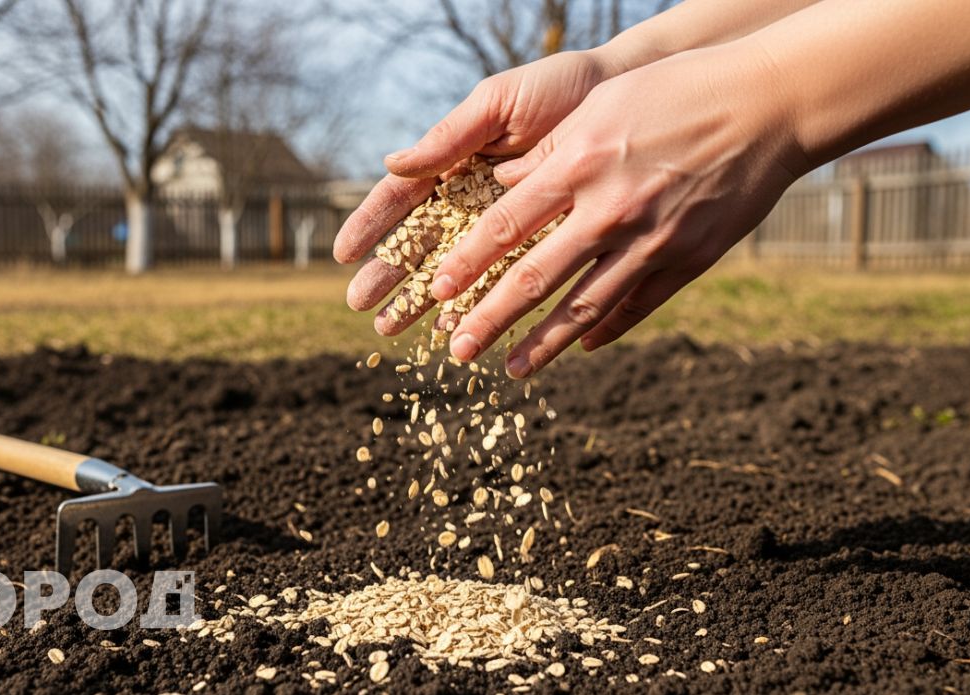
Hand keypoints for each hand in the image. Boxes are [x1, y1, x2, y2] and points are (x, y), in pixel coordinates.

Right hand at [333, 49, 623, 330]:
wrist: (626, 93)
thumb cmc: (557, 89)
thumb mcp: (498, 104)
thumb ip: (450, 136)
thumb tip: (391, 163)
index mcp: (453, 162)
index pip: (401, 198)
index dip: (371, 225)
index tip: (343, 254)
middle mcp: (471, 198)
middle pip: (419, 242)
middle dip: (389, 275)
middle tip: (360, 307)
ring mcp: (504, 224)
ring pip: (454, 268)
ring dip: (422, 301)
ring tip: (394, 331)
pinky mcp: (540, 242)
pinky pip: (503, 279)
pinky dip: (476, 303)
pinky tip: (450, 328)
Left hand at [431, 45, 808, 376]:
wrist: (768, 104)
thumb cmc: (677, 91)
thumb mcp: (601, 105)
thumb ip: (549, 152)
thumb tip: (501, 186)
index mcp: (579, 165)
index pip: (504, 225)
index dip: (467, 263)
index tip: (437, 292)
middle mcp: (609, 210)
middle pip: (534, 279)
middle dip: (489, 320)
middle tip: (457, 351)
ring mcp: (651, 241)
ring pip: (584, 307)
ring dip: (542, 344)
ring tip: (511, 371)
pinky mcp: (689, 260)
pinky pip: (637, 306)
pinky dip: (606, 330)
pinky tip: (581, 347)